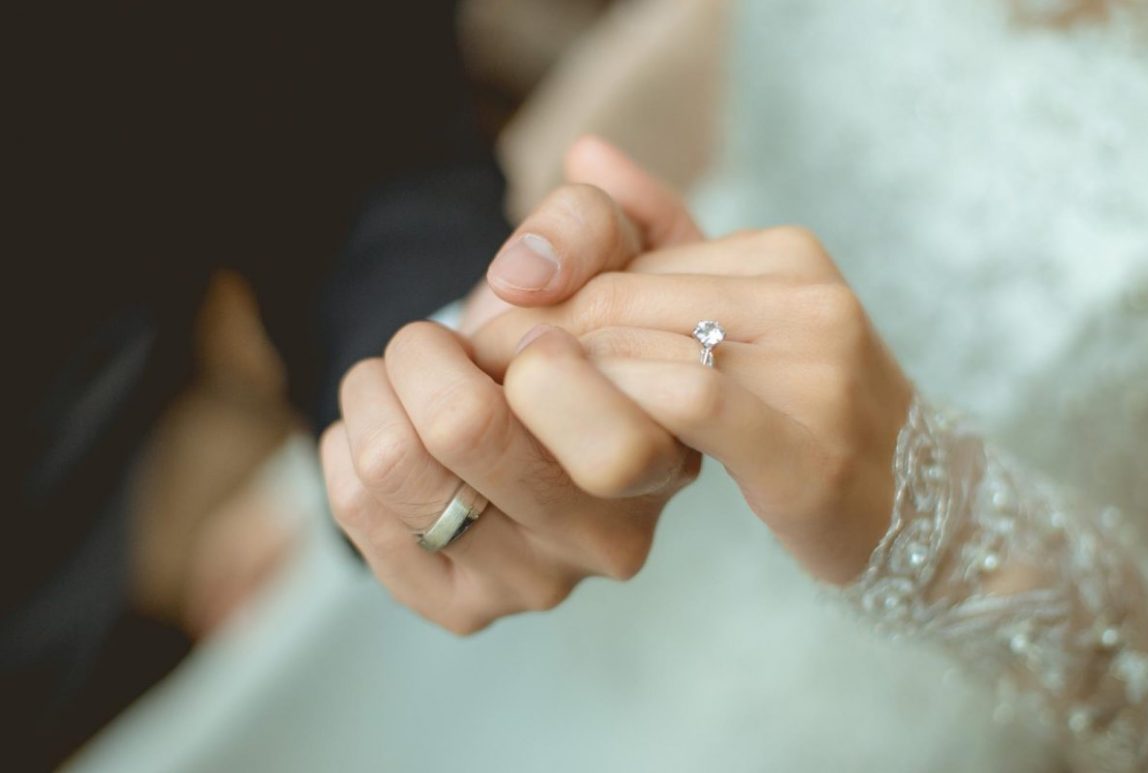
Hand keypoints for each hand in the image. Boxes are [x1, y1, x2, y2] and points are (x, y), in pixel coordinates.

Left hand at [319, 139, 701, 633]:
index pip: (598, 421)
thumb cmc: (571, 327)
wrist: (523, 405)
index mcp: (669, 456)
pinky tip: (393, 431)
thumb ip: (591, 224)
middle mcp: (612, 540)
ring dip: (378, 387)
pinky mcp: (456, 606)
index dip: (519, 339)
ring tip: (407, 377)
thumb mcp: (610, 251)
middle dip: (424, 353)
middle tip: (438, 344)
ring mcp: (531, 585)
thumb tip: (524, 270)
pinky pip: (353, 504)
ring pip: (392, 464)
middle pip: (464, 430)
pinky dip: (351, 438)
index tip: (517, 325)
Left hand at [474, 145, 912, 584]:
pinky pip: (688, 401)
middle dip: (535, 349)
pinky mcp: (813, 447)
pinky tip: (584, 453)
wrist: (914, 507)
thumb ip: (660, 234)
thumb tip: (585, 152)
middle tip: (483, 385)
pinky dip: (618, 413)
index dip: (542, 308)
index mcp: (783, 256)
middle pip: (618, 304)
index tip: (491, 348)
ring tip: (518, 423)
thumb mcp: (732, 315)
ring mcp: (818, 367)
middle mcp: (805, 297)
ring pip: (640, 350)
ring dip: (561, 391)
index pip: (621, 263)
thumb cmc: (801, 414)